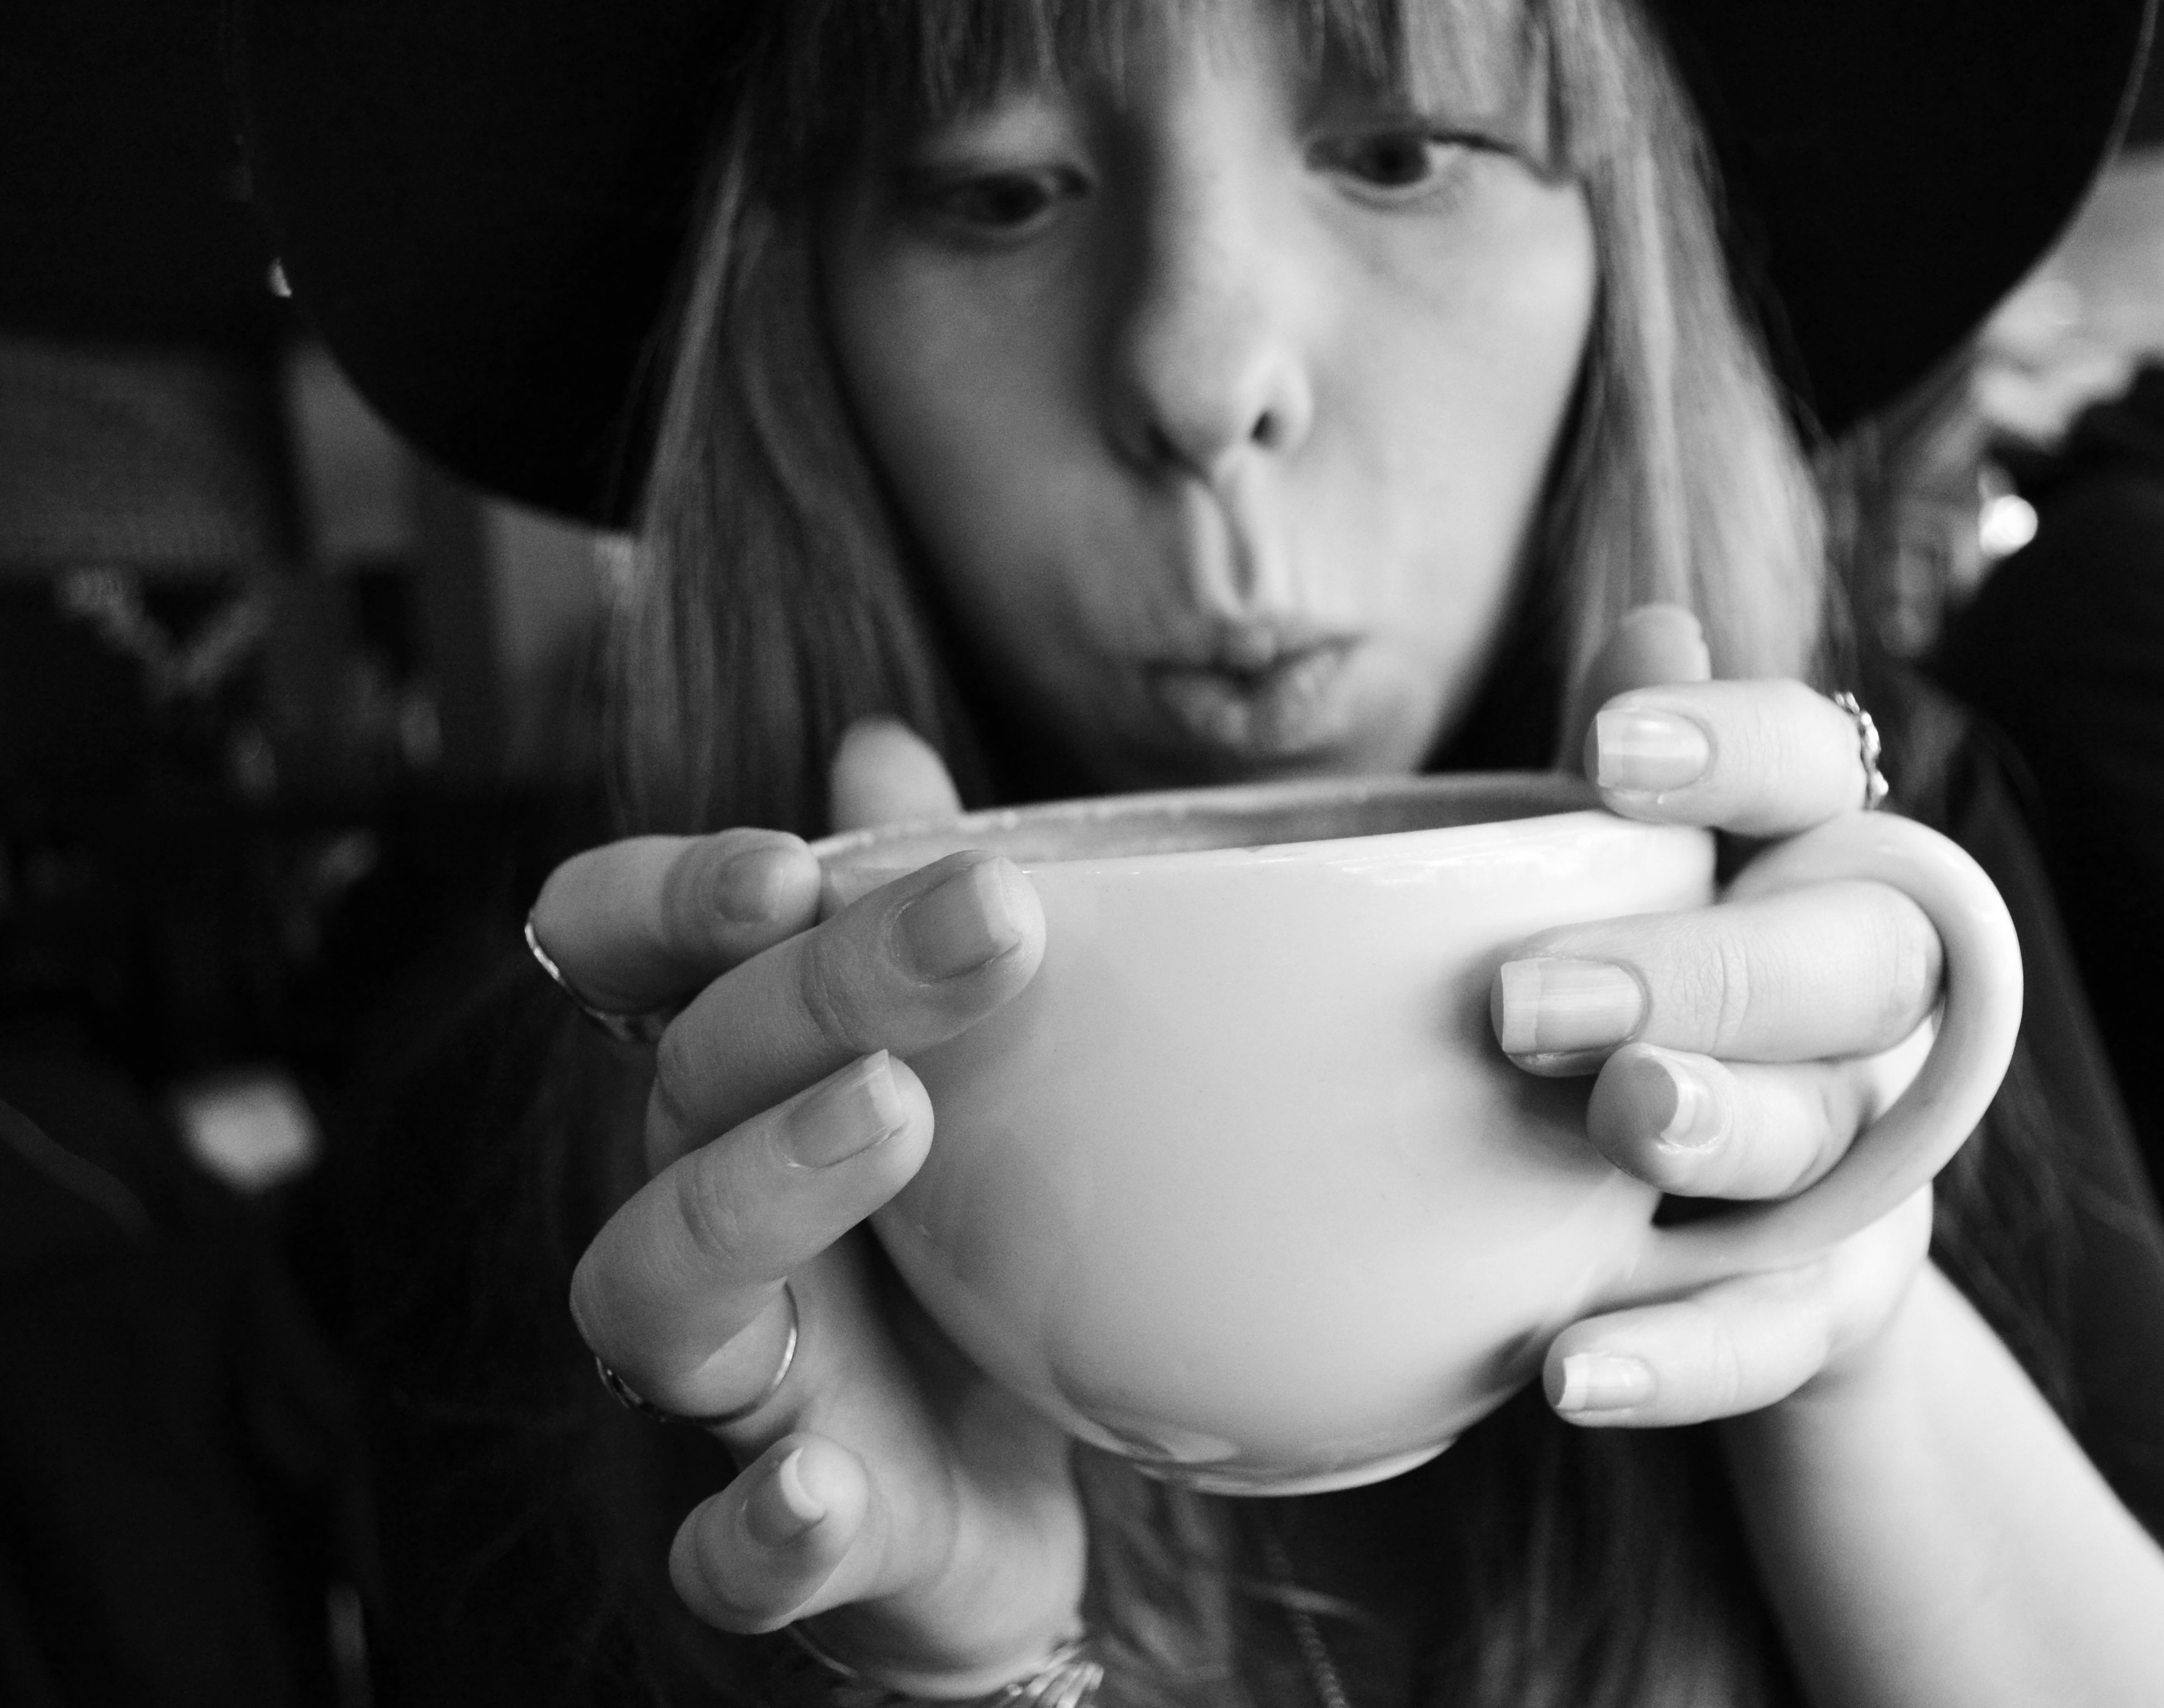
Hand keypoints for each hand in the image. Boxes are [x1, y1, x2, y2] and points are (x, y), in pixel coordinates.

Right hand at [535, 721, 1087, 1694]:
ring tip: (888, 1116)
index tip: (791, 860)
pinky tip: (820, 1487)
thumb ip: (917, 918)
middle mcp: (705, 1215)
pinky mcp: (796, 1541)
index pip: (621, 954)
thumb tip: (881, 749)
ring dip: (748, 1195)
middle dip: (816, 990)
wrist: (1015, 1502)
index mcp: (740, 1086)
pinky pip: (726, 1550)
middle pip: (687, 1082)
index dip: (667, 896)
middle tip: (982, 924)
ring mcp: (741, 1387)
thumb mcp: (979, 1074)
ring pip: (654, 1290)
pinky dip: (758, 1526)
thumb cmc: (975, 1258)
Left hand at [1505, 608, 1945, 1425]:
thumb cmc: (1647, 1017)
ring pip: (1825, 1129)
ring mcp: (1863, 1152)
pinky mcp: (1840, 1295)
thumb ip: (1627, 799)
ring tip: (1612, 1127)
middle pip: (1847, 956)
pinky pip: (1782, 1330)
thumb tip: (1653, 619)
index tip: (1607, 753)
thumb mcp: (1625, 906)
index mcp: (1806, 867)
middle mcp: (1867, 1001)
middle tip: (1529, 1001)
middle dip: (1704, 968)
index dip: (1734, 746)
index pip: (1815, 767)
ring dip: (1720, 1124)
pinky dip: (1682, 1357)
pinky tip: (1567, 1371)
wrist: (1716, 1254)